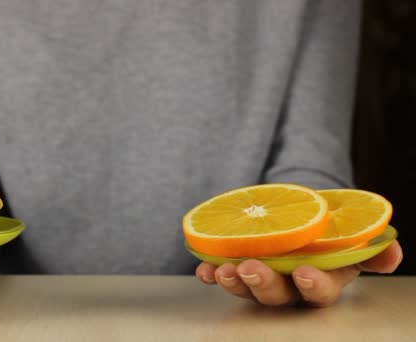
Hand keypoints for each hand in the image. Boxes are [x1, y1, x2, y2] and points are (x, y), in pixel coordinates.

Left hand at [195, 241, 402, 306]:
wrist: (299, 209)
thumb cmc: (327, 224)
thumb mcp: (350, 229)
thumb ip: (367, 243)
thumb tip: (392, 250)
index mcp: (322, 280)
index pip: (319, 293)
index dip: (313, 285)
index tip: (304, 273)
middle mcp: (289, 286)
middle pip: (277, 295)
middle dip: (264, 284)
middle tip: (251, 270)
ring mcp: (262, 278)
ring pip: (247, 288)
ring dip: (234, 281)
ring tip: (222, 270)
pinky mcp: (238, 267)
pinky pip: (223, 275)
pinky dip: (212, 273)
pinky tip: (204, 268)